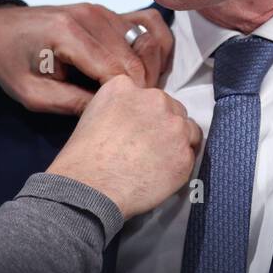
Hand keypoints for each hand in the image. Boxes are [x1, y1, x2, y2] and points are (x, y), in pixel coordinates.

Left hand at [0, 3, 172, 114]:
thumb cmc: (9, 63)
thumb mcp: (32, 95)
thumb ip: (72, 104)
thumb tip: (113, 113)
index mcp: (68, 34)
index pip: (118, 71)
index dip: (130, 99)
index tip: (127, 120)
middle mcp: (91, 16)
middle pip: (138, 58)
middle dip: (143, 89)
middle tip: (134, 113)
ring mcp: (102, 10)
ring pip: (148, 42)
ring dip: (151, 70)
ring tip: (138, 94)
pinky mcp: (107, 11)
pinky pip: (147, 24)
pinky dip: (155, 45)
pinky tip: (149, 67)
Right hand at [46, 75, 202, 218]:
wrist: (90, 186)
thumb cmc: (83, 157)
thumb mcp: (93, 113)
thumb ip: (119, 107)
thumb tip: (133, 119)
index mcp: (127, 87)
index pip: (148, 95)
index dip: (145, 114)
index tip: (139, 129)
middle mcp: (155, 99)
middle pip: (172, 108)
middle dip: (164, 125)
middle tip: (149, 147)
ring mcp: (174, 126)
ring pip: (187, 129)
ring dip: (177, 141)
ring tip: (159, 161)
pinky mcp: (184, 153)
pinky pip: (190, 154)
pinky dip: (180, 163)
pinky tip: (162, 174)